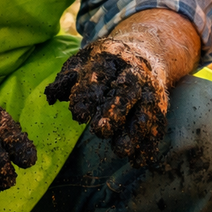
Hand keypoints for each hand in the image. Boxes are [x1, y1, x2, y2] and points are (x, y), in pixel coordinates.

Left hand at [44, 37, 167, 168]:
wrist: (144, 50)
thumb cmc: (105, 64)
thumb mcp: (84, 62)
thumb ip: (67, 80)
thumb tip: (51, 96)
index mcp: (110, 59)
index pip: (98, 76)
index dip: (88, 94)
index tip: (77, 114)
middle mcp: (134, 72)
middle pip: (127, 90)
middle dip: (115, 111)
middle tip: (101, 131)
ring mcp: (149, 90)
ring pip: (145, 110)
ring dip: (135, 132)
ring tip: (121, 151)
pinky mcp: (160, 107)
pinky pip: (158, 126)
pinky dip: (149, 144)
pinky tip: (139, 161)